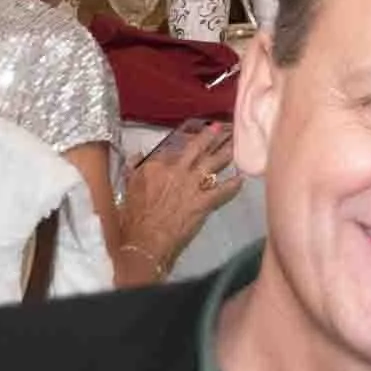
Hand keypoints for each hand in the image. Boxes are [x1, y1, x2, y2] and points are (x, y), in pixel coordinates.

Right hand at [118, 124, 240, 269]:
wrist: (145, 242)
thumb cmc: (133, 219)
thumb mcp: (128, 189)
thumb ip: (134, 170)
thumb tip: (137, 155)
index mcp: (154, 167)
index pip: (172, 150)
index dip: (184, 143)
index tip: (192, 139)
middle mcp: (175, 171)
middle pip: (195, 150)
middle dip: (209, 137)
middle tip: (221, 128)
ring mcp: (191, 185)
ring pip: (212, 164)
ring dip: (225, 154)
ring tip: (236, 146)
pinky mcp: (203, 201)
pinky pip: (223, 191)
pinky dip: (234, 185)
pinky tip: (242, 179)